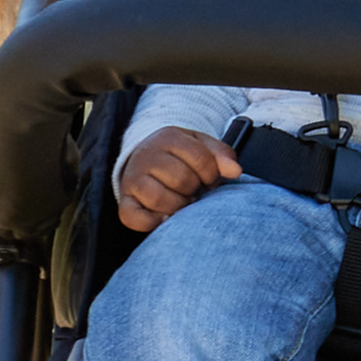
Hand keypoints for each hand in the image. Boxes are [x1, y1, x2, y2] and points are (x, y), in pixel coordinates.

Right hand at [117, 127, 239, 232]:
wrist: (144, 155)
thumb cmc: (179, 155)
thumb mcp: (202, 145)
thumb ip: (221, 155)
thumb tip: (235, 171)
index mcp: (169, 138)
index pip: (200, 159)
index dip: (211, 174)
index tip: (208, 178)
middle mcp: (147, 156)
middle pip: (182, 180)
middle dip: (194, 189)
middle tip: (193, 189)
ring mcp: (133, 179)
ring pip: (160, 199)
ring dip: (178, 205)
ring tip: (181, 200)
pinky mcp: (125, 201)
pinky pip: (134, 217)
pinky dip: (151, 222)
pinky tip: (164, 217)